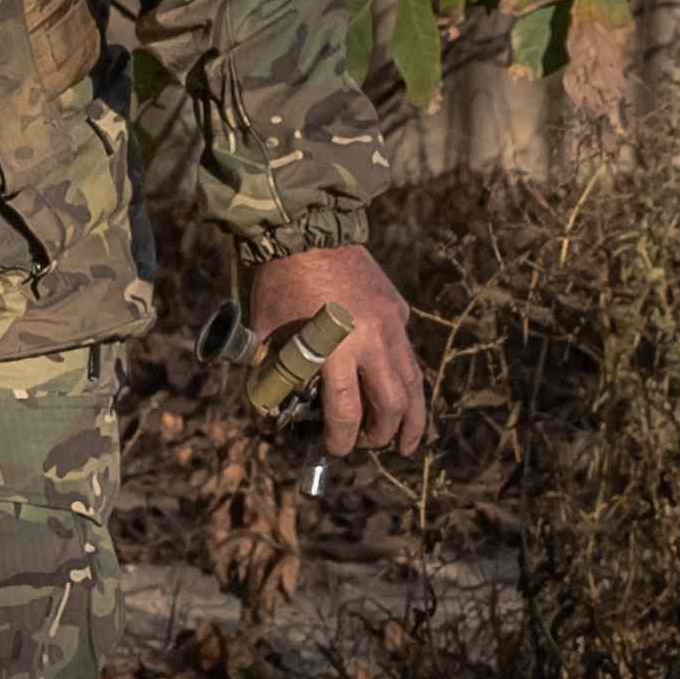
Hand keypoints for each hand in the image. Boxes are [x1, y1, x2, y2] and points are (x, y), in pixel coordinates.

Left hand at [242, 244, 430, 457]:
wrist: (306, 229)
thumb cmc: (280, 282)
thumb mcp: (267, 333)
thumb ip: (273, 373)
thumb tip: (275, 410)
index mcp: (333, 348)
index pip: (346, 413)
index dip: (342, 440)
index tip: (334, 449)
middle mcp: (370, 340)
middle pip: (391, 406)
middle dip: (382, 435)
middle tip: (368, 444)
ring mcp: (390, 324)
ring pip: (413, 383)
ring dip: (412, 418)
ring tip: (408, 442)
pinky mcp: (397, 310)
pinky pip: (407, 354)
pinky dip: (406, 381)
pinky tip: (400, 392)